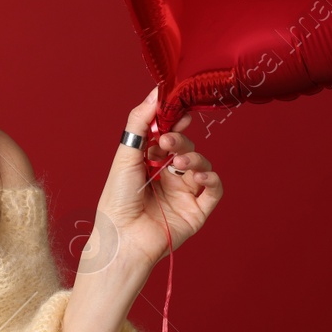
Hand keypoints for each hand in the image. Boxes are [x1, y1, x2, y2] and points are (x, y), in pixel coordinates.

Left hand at [94, 86, 223, 269]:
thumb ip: (140, 122)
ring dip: (194, 159)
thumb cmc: (117, 200)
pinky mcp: (196, 211)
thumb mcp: (126, 155)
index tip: (177, 110)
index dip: (174, 121)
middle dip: (180, 140)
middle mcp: (168, 175)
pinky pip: (214, 190)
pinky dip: (211, 180)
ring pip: (202, 165)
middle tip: (169, 141)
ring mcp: (183, 193)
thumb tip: (154, 92)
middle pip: (186, 147)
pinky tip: (198, 178)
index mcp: (149, 162)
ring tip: (179, 164)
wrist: (123, 239)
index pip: (168, 134)